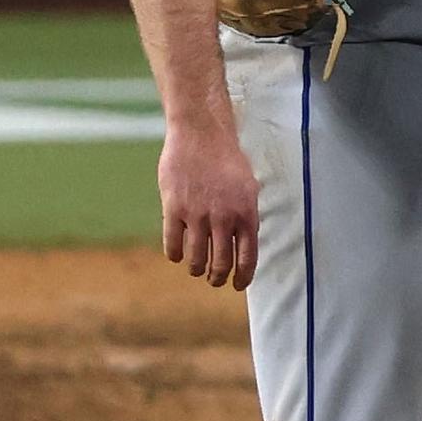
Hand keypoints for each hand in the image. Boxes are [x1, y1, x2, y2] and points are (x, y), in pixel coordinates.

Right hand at [158, 118, 259, 291]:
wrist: (201, 135)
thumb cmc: (227, 161)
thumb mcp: (249, 189)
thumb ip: (246, 217)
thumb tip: (244, 245)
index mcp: (247, 215)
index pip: (247, 258)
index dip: (242, 277)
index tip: (236, 285)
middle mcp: (224, 219)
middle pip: (220, 264)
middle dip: (217, 277)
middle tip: (213, 279)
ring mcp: (198, 215)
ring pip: (195, 259)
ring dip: (196, 269)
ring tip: (196, 268)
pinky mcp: (174, 208)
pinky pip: (172, 244)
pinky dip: (174, 254)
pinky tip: (176, 254)